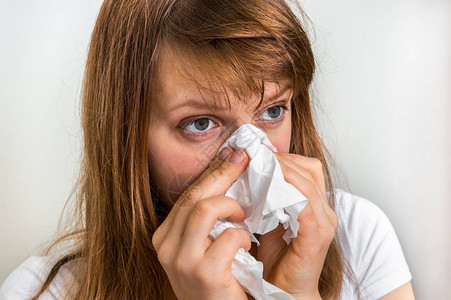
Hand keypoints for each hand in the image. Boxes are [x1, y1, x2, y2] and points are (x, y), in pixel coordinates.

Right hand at [152, 147, 251, 299]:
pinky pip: (228, 237)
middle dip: (223, 173)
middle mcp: (166, 247)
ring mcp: (181, 261)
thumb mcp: (204, 246)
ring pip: (204, 208)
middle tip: (244, 159)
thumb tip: (228, 174)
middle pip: (194, 196)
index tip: (232, 155)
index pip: (188, 195)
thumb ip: (208, 218)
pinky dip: (242, 236)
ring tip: (244, 215)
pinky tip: (246, 245)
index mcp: (165, 237)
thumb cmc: (217, 281)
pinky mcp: (204, 273)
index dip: (213, 173)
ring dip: (231, 206)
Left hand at [256, 152, 337, 298]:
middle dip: (282, 158)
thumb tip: (250, 175)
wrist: (284, 292)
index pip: (306, 168)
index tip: (259, 152)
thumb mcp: (269, 222)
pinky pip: (304, 203)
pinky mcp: (316, 235)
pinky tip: (267, 185)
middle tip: (257, 154)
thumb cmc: (278, 260)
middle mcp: (324, 211)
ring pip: (306, 182)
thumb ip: (266, 200)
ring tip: (259, 164)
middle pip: (309, 168)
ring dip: (282, 169)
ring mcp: (324, 222)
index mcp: (315, 205)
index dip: (284, 157)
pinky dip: (287, 189)